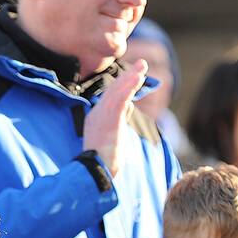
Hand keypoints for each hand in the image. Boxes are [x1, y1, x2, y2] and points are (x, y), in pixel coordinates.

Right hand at [82, 59, 145, 179]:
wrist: (95, 172)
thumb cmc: (103, 162)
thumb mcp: (111, 139)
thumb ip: (119, 121)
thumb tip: (130, 107)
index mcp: (95, 118)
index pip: (110, 98)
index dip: (122, 85)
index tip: (134, 76)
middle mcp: (97, 113)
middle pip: (114, 90)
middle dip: (128, 76)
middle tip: (142, 65)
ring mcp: (102, 115)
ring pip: (117, 91)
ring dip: (131, 77)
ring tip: (142, 67)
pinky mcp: (110, 118)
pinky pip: (121, 98)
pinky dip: (129, 86)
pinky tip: (138, 77)